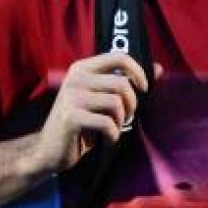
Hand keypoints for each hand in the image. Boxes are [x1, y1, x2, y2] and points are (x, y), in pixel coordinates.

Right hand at [31, 52, 156, 174]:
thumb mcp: (101, 99)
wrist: (48, 150)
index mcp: (82, 68)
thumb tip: (159, 68)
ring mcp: (71, 96)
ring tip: (113, 129)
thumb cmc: (80, 124)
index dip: (138, 72)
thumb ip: (126, 82)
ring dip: (121, 122)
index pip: (119, 57)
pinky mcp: (71, 117)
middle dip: (131, 105)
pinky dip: (113, 136)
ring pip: (116, 104)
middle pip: (121, 84)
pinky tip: (106, 140)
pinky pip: (107, 123)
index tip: (143, 89)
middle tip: (124, 118)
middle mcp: (75, 78)